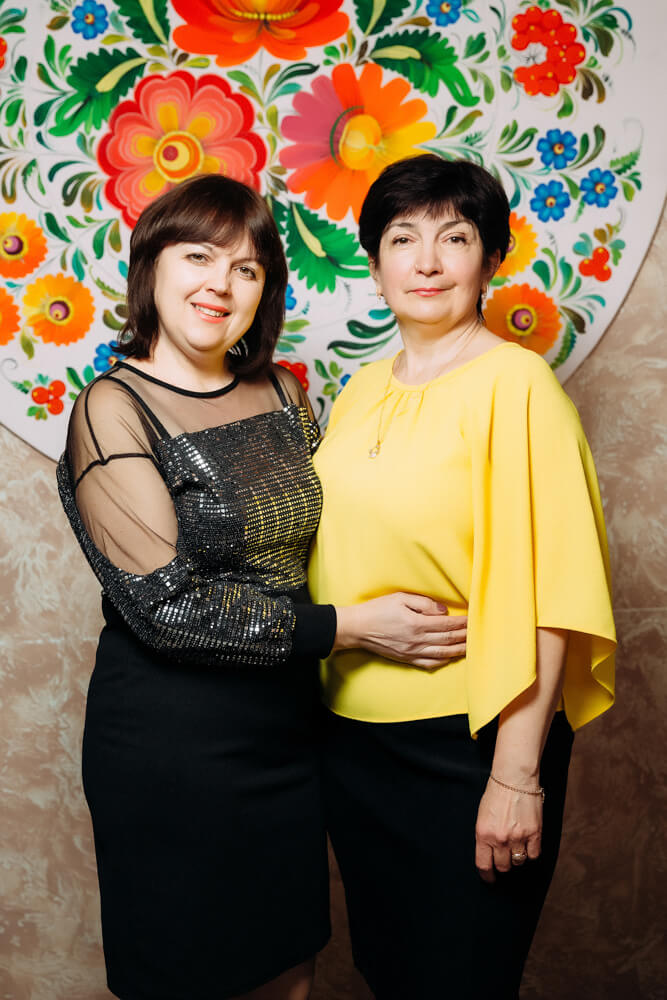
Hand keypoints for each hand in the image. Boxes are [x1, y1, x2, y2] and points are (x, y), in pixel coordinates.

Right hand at [334, 592, 466, 668]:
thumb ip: (424, 603)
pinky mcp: (406, 659)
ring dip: (459, 650)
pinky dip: (443, 661)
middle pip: (448, 640)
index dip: (462, 623)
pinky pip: (429, 663)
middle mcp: (417, 640)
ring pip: (442, 653)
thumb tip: (443, 611)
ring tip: (472, 647)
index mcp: (416, 623)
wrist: (357, 628)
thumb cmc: (377, 610)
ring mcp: (412, 652)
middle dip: (465, 636)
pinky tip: (450, 657)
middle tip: (479, 633)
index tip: (473, 619)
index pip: (446, 625)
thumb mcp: (400, 598)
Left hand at [474, 776, 542, 883]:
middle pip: (503, 866)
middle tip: (505, 857)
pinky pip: (533, 855)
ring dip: (517, 857)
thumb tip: (489, 855)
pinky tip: (528, 844)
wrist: (514, 778)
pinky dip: (531, 853)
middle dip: (503, 864)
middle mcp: (500, 839)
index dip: (487, 876)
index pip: (483, 865)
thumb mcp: (482, 816)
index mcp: (483, 834)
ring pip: (518, 862)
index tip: (490, 880)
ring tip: (516, 844)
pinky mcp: (534, 833)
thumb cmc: (496, 794)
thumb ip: (485, 836)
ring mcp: (518, 837)